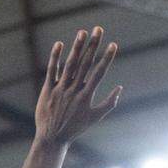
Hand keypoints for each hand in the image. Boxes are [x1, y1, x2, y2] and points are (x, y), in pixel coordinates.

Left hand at [34, 26, 121, 145]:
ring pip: (70, 64)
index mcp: (87, 96)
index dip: (107, 58)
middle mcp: (74, 90)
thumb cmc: (75, 128)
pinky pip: (52, 71)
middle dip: (93, 46)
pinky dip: (55, 58)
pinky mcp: (47, 90)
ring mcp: (60, 89)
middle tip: (98, 29)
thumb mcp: (95, 118)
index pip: (99, 73)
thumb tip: (120, 88)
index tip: (113, 45)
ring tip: (82, 32)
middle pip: (86, 63)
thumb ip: (109, 103)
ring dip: (77, 47)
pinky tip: (59, 44)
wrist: (52, 138)